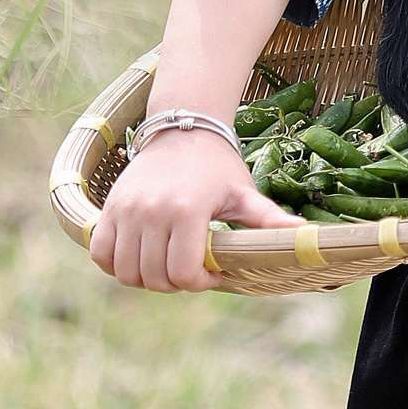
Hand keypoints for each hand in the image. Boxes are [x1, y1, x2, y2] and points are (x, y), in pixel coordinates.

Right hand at [87, 127, 301, 292]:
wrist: (183, 126)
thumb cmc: (217, 164)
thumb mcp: (243, 191)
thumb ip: (269, 219)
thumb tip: (306, 235)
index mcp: (187, 210)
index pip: (184, 274)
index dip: (201, 282)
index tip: (214, 271)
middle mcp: (152, 211)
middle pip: (155, 278)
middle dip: (176, 282)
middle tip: (192, 267)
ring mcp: (127, 209)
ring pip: (127, 272)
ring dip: (147, 277)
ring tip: (168, 262)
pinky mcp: (110, 207)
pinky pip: (101, 254)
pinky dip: (116, 264)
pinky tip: (141, 255)